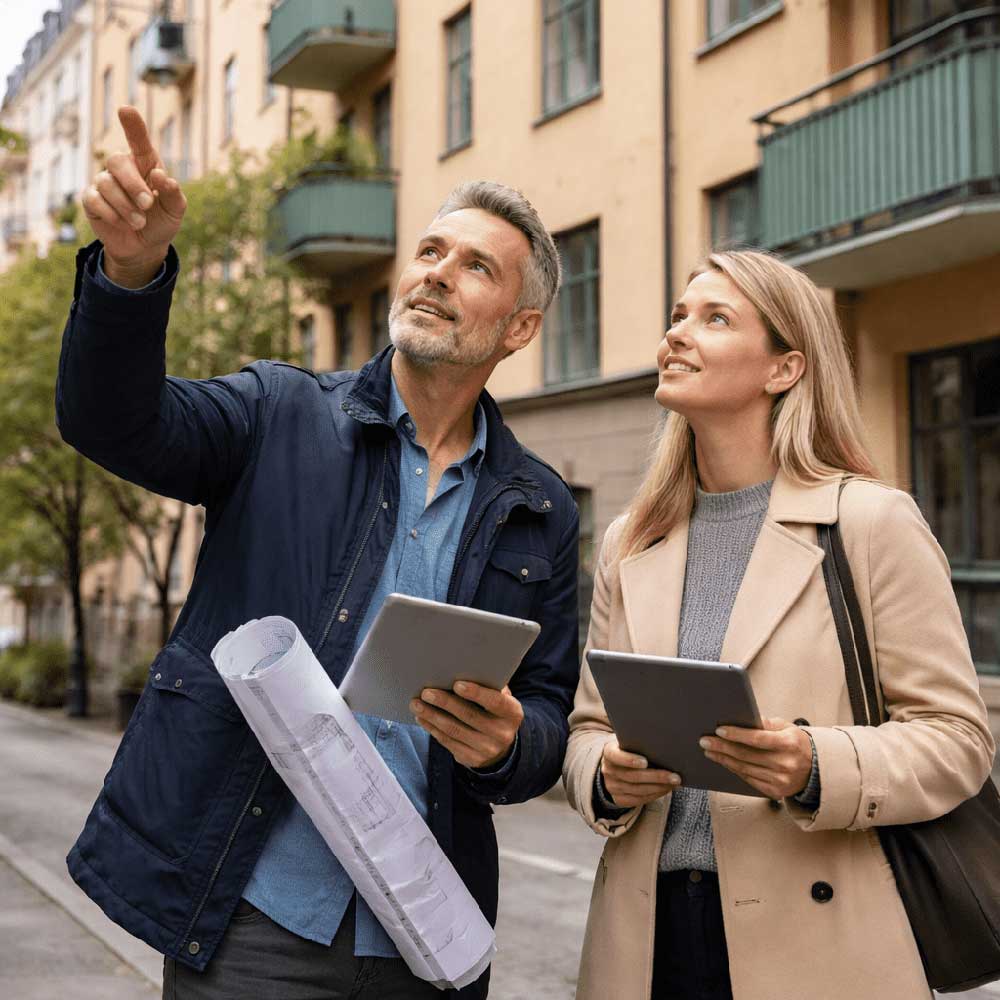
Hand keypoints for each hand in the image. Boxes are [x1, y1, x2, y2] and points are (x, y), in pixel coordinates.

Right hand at [81, 106, 186, 285]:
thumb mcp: (175, 211)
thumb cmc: (162, 222)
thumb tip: (163, 177)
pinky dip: (112, 214)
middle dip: (133, 184)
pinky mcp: (91, 199)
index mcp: (145, 164)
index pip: (138, 141)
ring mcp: (104, 182)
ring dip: (126, 206)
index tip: (125, 110)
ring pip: (106, 183)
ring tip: (139, 222)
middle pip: (116, 160)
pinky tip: (122, 223)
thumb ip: (173, 194)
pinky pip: (94, 200)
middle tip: (148, 205)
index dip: (132, 125)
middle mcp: (122, 168)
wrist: (145, 247)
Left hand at [410, 681, 522, 768]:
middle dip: (445, 703)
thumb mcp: (501, 698)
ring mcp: (487, 749)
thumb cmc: (495, 710)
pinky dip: (432, 729)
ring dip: (432, 716)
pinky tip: (422, 718)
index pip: (495, 702)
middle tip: (426, 692)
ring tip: (416, 704)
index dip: (477, 693)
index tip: (457, 683)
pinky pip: (448, 742)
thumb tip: (465, 667)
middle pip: (470, 716)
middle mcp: (502, 733)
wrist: (501, 745)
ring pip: (454, 730)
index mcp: (512, 713)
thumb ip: (489, 685)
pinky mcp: (471, 759)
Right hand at [600, 737, 678, 807]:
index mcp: (609, 752)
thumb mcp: (629, 742)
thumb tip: (664, 747)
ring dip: (659, 787)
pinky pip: (639, 800)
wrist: (616, 766)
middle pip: (632, 776)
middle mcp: (608, 770)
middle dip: (656, 777)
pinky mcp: (619, 799)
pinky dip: (655, 795)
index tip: (645, 762)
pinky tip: (667, 789)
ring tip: (675, 783)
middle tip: (675, 777)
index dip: (629, 760)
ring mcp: (612, 787)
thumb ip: (640, 743)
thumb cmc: (629, 749)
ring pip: (638, 790)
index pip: (616, 756)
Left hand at [699, 717, 812, 798]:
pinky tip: (723, 761)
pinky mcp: (775, 792)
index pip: (758, 739)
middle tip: (704, 740)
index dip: (737, 735)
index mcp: (789, 744)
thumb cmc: (795, 743)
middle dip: (722, 747)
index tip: (719, 730)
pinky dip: (734, 769)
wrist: (815, 768)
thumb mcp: (786, 727)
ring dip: (723, 759)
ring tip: (709, 750)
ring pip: (744, 769)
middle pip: (747, 755)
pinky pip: (748, 779)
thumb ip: (765, 723)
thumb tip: (743, 717)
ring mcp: (780, 781)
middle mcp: (785, 764)